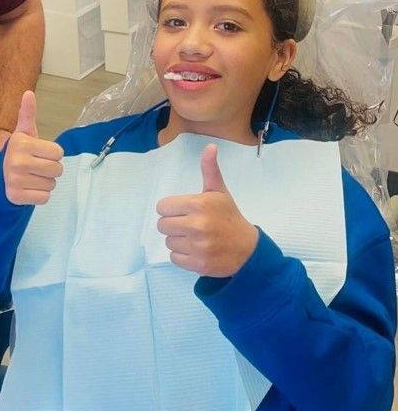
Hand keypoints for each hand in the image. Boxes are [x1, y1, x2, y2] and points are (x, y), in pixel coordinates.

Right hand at [2, 90, 63, 204]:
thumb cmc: (19, 152)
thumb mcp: (23, 133)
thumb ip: (27, 114)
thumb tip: (28, 92)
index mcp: (20, 143)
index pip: (59, 152)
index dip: (52, 154)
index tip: (39, 153)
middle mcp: (16, 162)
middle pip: (58, 169)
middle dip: (51, 169)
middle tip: (36, 166)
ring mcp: (15, 181)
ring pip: (52, 185)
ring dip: (45, 182)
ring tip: (32, 176)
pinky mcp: (16, 197)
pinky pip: (44, 198)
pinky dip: (39, 195)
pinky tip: (29, 188)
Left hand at [156, 144, 257, 276]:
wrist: (248, 249)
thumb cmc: (229, 217)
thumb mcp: (219, 192)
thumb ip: (209, 170)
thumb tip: (210, 146)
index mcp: (198, 204)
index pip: (162, 207)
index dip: (172, 209)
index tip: (185, 211)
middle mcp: (197, 225)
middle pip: (162, 225)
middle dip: (174, 225)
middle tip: (190, 225)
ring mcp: (198, 246)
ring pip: (168, 242)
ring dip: (179, 241)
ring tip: (195, 238)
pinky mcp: (198, 264)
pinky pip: (174, 258)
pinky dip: (183, 256)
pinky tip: (196, 250)